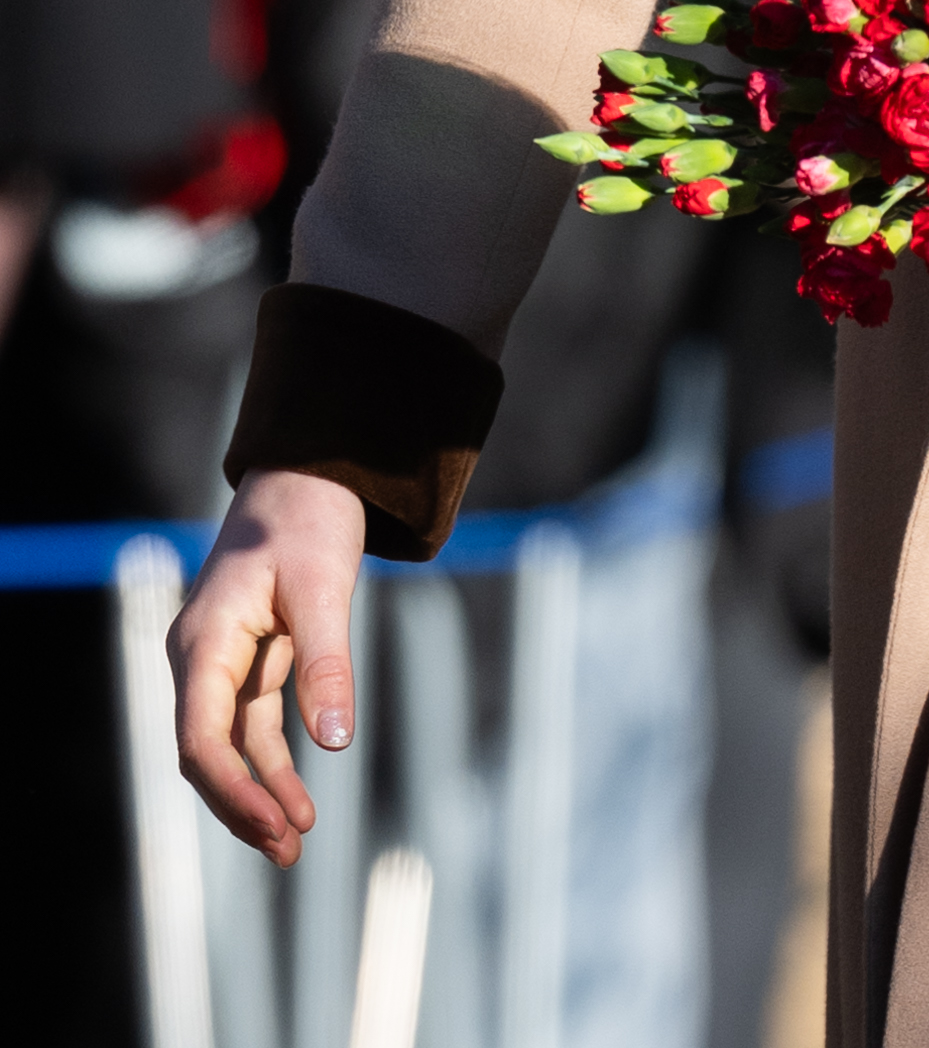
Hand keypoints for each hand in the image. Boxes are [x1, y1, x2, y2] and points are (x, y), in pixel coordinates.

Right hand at [170, 468, 365, 865]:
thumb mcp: (324, 586)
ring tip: (297, 841)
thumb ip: (326, 663)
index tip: (272, 824)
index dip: (231, 789)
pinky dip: (274, 761)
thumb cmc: (309, 520)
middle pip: (206, 752)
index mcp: (203, 641)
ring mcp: (222, 662)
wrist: (309, 472)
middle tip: (289, 850)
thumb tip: (334, 740)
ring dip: (261, 792)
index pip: (199, 737)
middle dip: (243, 804)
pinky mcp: (251, 660)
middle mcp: (201, 658)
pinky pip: (253, 726)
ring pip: (230, 746)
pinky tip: (301, 798)